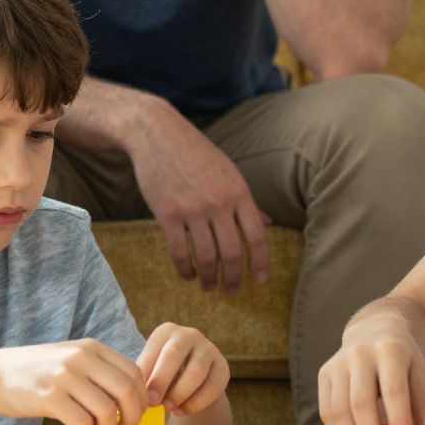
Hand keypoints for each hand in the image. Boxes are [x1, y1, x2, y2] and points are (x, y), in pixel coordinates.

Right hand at [0, 339, 147, 424]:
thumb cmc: (39, 371)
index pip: (134, 373)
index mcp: (92, 348)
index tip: (135, 414)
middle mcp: (81, 358)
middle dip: (133, 417)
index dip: (141, 399)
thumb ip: (100, 370)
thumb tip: (133, 398)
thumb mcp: (72, 357)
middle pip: (127, 391)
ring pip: (106, 411)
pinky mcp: (49, 398)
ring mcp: (65, 377)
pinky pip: (82, 423)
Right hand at [131, 108, 270, 291]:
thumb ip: (246, 201)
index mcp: (239, 192)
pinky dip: (185, 269)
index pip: (257, 236)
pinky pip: (179, 252)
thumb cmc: (195, 153)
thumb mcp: (228, 172)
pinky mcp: (168, 214)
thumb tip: (267, 223)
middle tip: (230, 290)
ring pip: (207, 257)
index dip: (261, 263)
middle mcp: (219, 202)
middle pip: (233, 252)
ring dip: (208, 278)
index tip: (260, 281)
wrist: (157, 134)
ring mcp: (193, 209)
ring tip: (208, 286)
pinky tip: (187, 275)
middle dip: (234, 278)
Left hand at [138, 322, 230, 417]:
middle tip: (154, 403)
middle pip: (174, 354)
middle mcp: (188, 335)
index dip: (148, 375)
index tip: (144, 397)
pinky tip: (182, 411)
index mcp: (166, 332)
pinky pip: (213, 386)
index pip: (154, 350)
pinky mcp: (223, 366)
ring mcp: (208, 348)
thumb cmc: (162, 374)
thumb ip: (144, 379)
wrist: (189, 379)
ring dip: (180, 393)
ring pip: (196, 371)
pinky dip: (196, 403)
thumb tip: (136, 395)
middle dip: (162, 381)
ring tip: (169, 408)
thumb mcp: (151, 371)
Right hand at [318, 316, 424, 424]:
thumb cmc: (403, 358)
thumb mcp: (420, 371)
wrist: (375, 329)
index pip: (393, 391)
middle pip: (361, 403)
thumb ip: (423, 403)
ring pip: (339, 410)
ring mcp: (338, 362)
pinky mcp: (324, 373)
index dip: (399, 422)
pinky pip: (327, 411)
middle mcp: (360, 353)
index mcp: (389, 350)